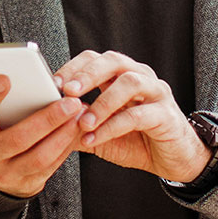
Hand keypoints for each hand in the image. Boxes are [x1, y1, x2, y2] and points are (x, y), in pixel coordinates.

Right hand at [0, 75, 87, 197]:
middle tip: (70, 101)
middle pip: (18, 138)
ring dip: (63, 135)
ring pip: (40, 157)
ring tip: (79, 115)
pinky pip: (51, 166)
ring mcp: (6, 173)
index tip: (5, 78)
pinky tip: (77, 129)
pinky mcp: (27, 183)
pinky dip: (66, 146)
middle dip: (48, 119)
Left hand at [55, 50, 209, 182]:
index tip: (52, 84)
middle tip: (68, 91)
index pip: (96, 58)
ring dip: (102, 102)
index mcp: (122, 76)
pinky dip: (113, 126)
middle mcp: (141, 77)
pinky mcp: (167, 115)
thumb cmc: (136, 140)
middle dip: (88, 74)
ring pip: (130, 83)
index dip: (74, 67)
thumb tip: (45, 122)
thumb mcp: (99, 132)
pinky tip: (95, 138)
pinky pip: (139, 115)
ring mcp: (157, 94)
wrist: (172, 160)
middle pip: (114, 61)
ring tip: (83, 122)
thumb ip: (76, 124)